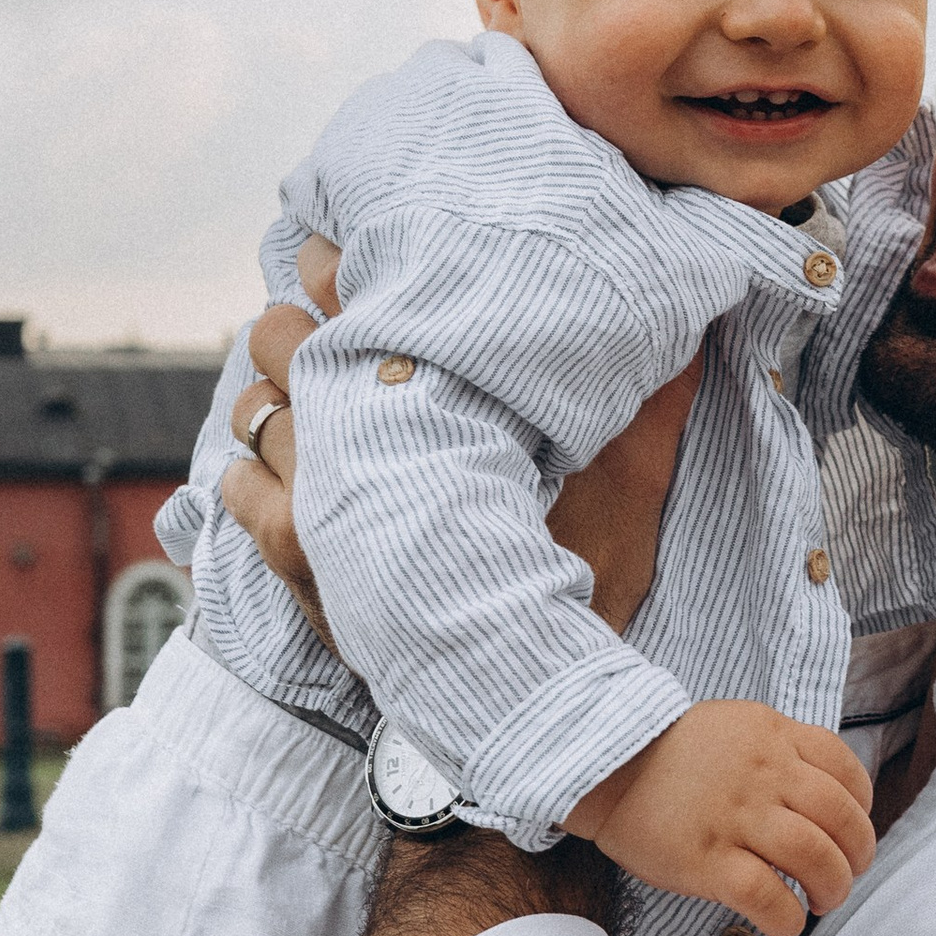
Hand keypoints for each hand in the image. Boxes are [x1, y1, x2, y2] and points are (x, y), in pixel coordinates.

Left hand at [219, 238, 697, 646]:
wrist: (520, 686)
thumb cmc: (581, 570)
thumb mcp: (631, 469)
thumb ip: (656, 390)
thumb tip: (696, 314)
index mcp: (426, 397)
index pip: (359, 301)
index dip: (338, 266)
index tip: (333, 249)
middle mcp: (352, 437)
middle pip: (283, 339)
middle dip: (294, 319)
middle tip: (307, 309)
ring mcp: (311, 501)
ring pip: (254, 411)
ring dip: (268, 392)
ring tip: (289, 384)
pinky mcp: (292, 560)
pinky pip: (238, 492)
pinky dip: (245, 471)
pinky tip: (263, 464)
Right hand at [566, 701, 876, 935]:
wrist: (600, 765)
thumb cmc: (666, 754)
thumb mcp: (731, 728)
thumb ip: (776, 752)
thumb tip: (821, 800)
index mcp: (771, 735)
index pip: (845, 768)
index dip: (862, 806)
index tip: (853, 830)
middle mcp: (762, 772)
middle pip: (841, 818)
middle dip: (857, 855)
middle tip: (845, 876)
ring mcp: (736, 816)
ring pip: (816, 857)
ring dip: (832, 888)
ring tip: (822, 902)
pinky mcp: (707, 860)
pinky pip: (768, 896)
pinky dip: (788, 917)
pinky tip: (783, 921)